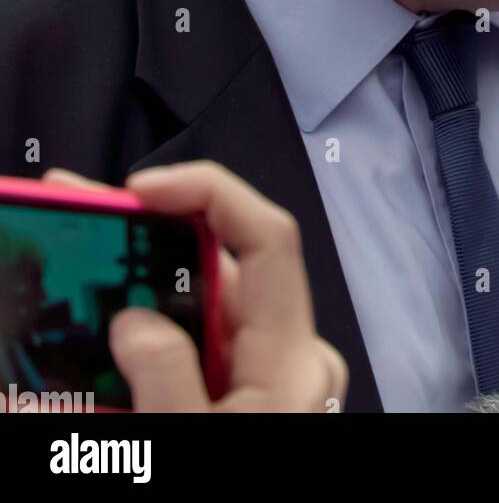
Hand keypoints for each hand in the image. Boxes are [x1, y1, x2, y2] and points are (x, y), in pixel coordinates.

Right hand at [42, 161, 347, 410]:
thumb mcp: (193, 451)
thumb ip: (167, 384)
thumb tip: (134, 323)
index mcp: (290, 356)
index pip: (267, 239)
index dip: (209, 194)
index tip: (141, 189)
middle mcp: (283, 357)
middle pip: (218, 268)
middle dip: (146, 234)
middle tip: (77, 208)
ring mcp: (261, 382)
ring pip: (195, 312)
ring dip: (132, 288)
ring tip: (67, 265)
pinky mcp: (236, 406)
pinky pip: (190, 357)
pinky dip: (140, 345)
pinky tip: (89, 343)